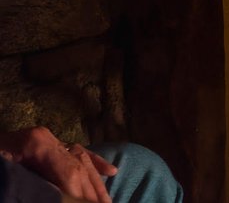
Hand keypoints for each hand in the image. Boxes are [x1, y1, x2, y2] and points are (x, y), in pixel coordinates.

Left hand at [0, 127, 115, 202]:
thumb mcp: (4, 178)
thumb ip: (29, 189)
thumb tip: (57, 197)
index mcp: (34, 144)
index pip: (68, 172)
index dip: (80, 194)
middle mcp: (45, 139)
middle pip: (77, 168)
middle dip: (92, 193)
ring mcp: (45, 141)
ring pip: (80, 161)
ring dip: (96, 184)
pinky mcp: (40, 147)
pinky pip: (74, 153)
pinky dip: (93, 163)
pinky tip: (110, 173)